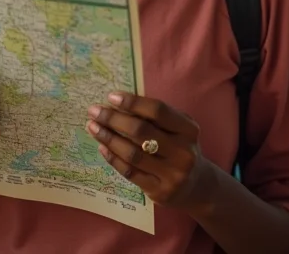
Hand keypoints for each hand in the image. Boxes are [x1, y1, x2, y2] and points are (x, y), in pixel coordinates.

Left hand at [86, 92, 211, 210]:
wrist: (196, 185)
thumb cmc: (179, 147)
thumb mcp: (178, 128)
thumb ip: (155, 116)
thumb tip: (118, 102)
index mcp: (189, 129)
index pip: (157, 111)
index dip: (133, 102)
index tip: (111, 97)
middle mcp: (183, 152)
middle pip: (141, 131)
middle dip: (113, 119)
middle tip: (94, 111)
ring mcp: (172, 174)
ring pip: (132, 153)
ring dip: (108, 138)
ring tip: (92, 127)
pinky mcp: (159, 191)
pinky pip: (130, 172)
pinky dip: (113, 158)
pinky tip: (101, 147)